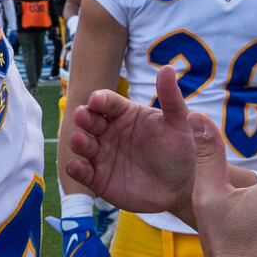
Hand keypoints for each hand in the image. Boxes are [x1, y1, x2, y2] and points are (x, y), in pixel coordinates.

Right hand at [65, 66, 198, 215]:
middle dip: (83, 116)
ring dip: (78, 141)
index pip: (107, 101)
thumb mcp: (178, 124)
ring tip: (80, 141)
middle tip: (82, 116)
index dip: (100, 99)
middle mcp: (109, 132)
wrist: (181, 189)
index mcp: (125, 114)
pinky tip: (76, 166)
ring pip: (82, 144)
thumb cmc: (180, 151)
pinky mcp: (98, 178)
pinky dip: (76, 169)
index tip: (96, 100)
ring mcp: (102, 155)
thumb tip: (167, 68)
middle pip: (89, 119)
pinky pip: (82, 172)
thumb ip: (171, 98)